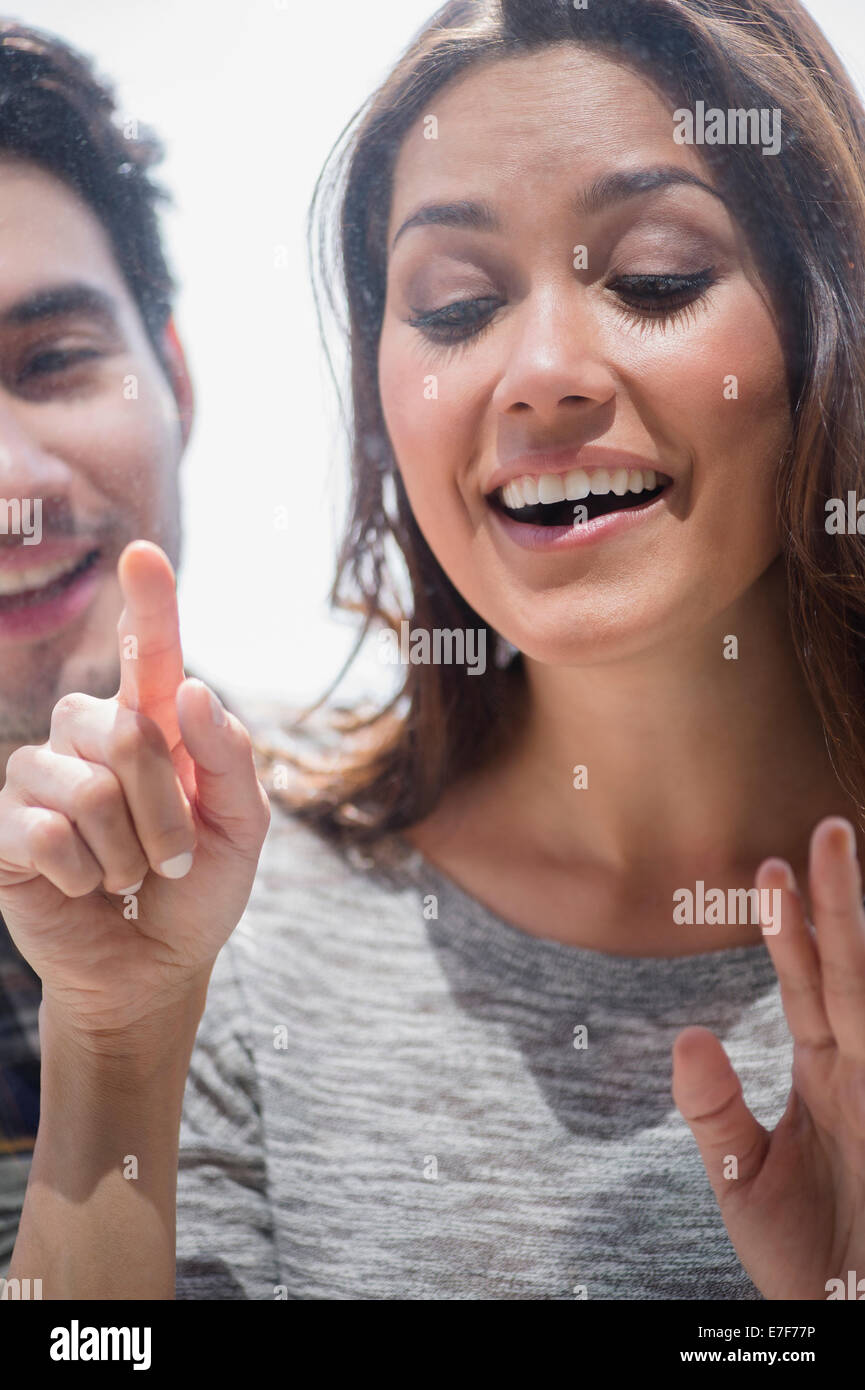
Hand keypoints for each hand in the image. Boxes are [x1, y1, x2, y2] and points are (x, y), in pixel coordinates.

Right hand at [0, 540, 269, 1043]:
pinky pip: (43, 832)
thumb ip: (229, 757)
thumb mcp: (243, 825)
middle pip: (127, 731)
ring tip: (127, 874)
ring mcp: (41, 778)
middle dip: (166, 810)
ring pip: (87, 787)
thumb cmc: (200, 887)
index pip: (151, 652)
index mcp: (155, 724)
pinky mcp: (4, 828)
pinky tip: (82, 886)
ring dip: (126, 851)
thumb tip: (187, 689)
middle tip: (174, 856)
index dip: (147, 603)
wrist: (156, 967)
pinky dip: (82, 874)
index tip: (144, 555)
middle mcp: (91, 735)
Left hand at [673, 815, 864, 1298]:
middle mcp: (863, 1067)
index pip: (808, 983)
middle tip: (830, 829)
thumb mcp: (741, 1176)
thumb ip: (715, 1109)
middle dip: (842, 901)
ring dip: (864, 932)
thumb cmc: (803, 1254)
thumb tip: (687, 1034)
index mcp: (826, 1070)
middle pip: (852, 969)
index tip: (770, 868)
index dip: (791, 928)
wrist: (847, 1318)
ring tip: (847, 855)